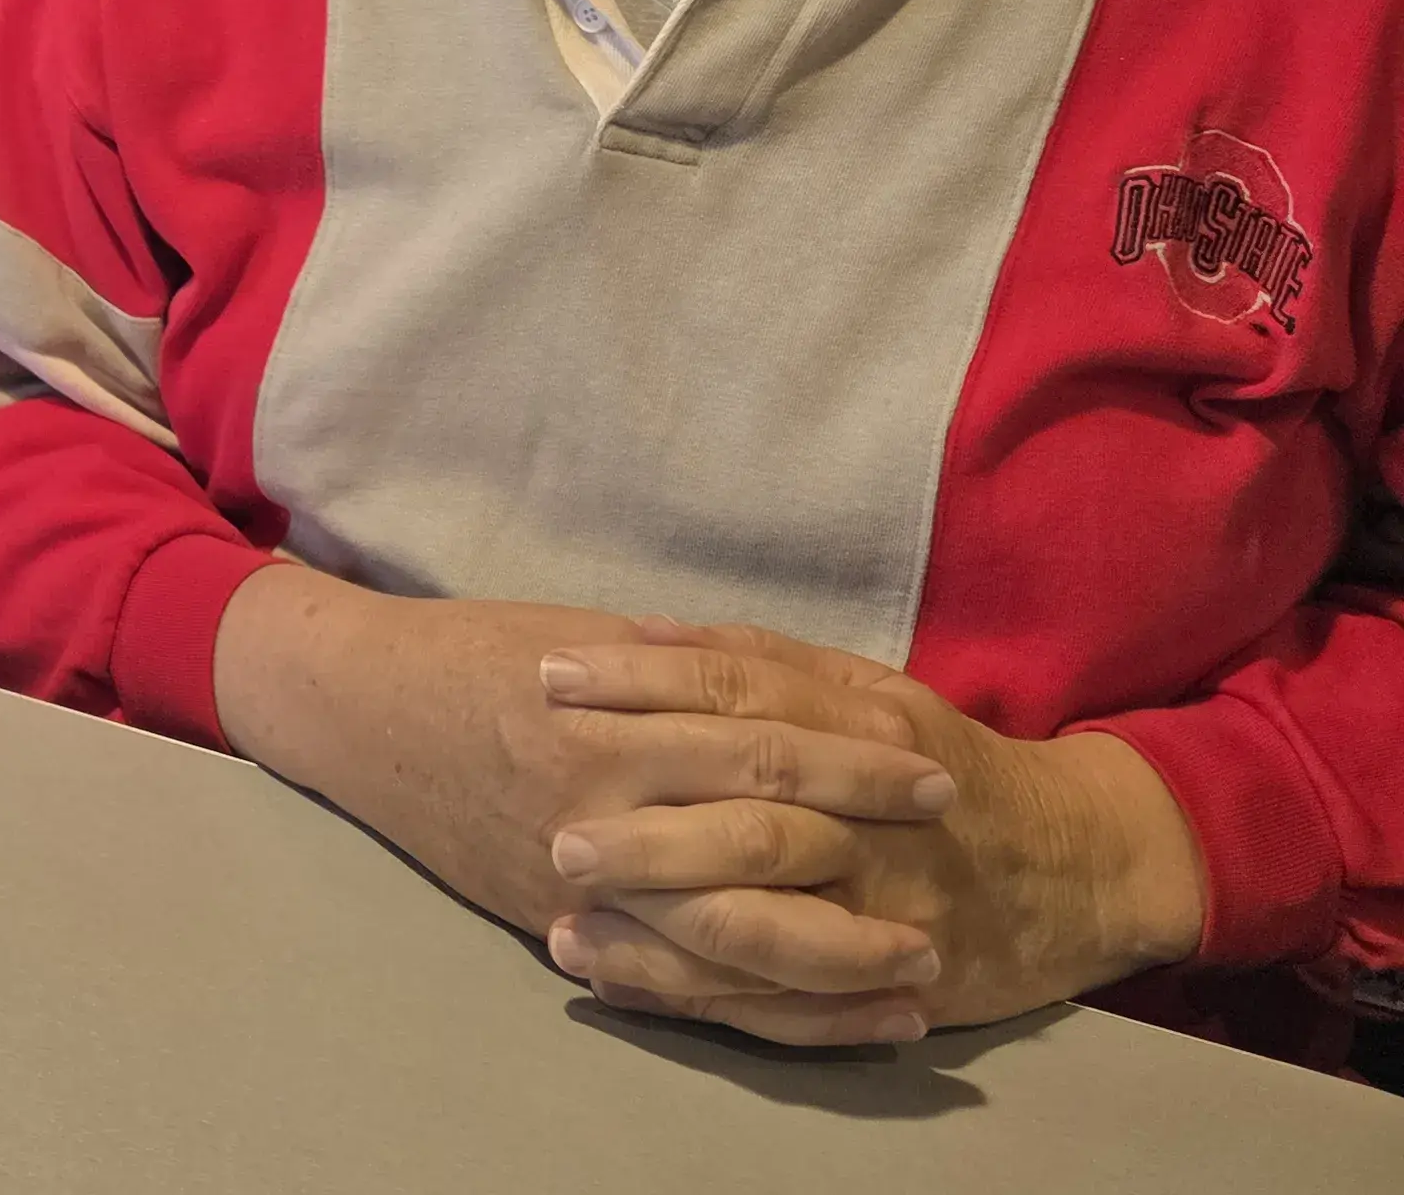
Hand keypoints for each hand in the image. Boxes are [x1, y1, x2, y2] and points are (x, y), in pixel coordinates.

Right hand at [212, 566, 957, 955]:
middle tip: (955, 855)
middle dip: (865, 849)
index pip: (756, 743)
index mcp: (610, 719)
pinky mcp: (568, 931)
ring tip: (924, 966)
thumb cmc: (476, 655)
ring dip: (837, 957)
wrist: (359, 710)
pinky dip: (770, 1009)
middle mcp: (601, 807)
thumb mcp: (586, 638)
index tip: (934, 765)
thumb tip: (799, 683)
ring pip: (729, 937)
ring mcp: (584, 883)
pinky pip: (687, 990)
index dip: (851, 757)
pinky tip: (846, 1018)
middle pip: (758, 841)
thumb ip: (687, 670)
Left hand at [539, 620, 1206, 1044]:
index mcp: (861, 730)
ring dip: (655, 935)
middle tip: (551, 835)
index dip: (642, 686)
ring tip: (561, 928)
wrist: (1079, 866)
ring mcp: (879, 913)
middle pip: (748, 825)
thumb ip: (764, 662)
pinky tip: (615, 983)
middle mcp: (870, 823)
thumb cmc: (942, 764)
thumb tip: (643, 628)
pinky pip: (778, 1001)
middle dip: (647, 836)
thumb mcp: (871, 690)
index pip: (738, 699)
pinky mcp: (883, 983)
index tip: (549, 678)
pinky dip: (693, 996)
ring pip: (761, 928)